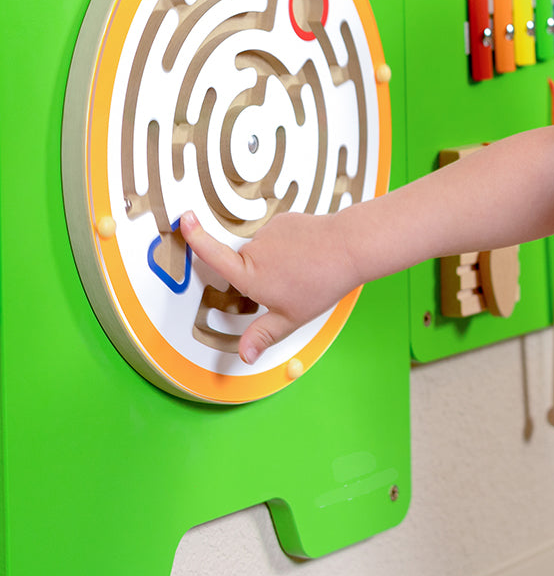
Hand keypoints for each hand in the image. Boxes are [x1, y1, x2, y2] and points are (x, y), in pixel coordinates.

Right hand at [180, 209, 357, 364]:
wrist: (349, 247)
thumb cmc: (322, 283)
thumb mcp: (290, 318)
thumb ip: (262, 335)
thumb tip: (244, 356)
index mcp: (251, 275)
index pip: (214, 256)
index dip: (195, 238)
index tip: (183, 220)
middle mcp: (255, 249)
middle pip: (244, 264)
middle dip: (258, 275)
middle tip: (287, 285)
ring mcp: (269, 231)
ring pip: (262, 250)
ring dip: (275, 259)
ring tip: (302, 269)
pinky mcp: (283, 219)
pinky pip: (277, 236)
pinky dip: (286, 244)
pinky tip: (306, 253)